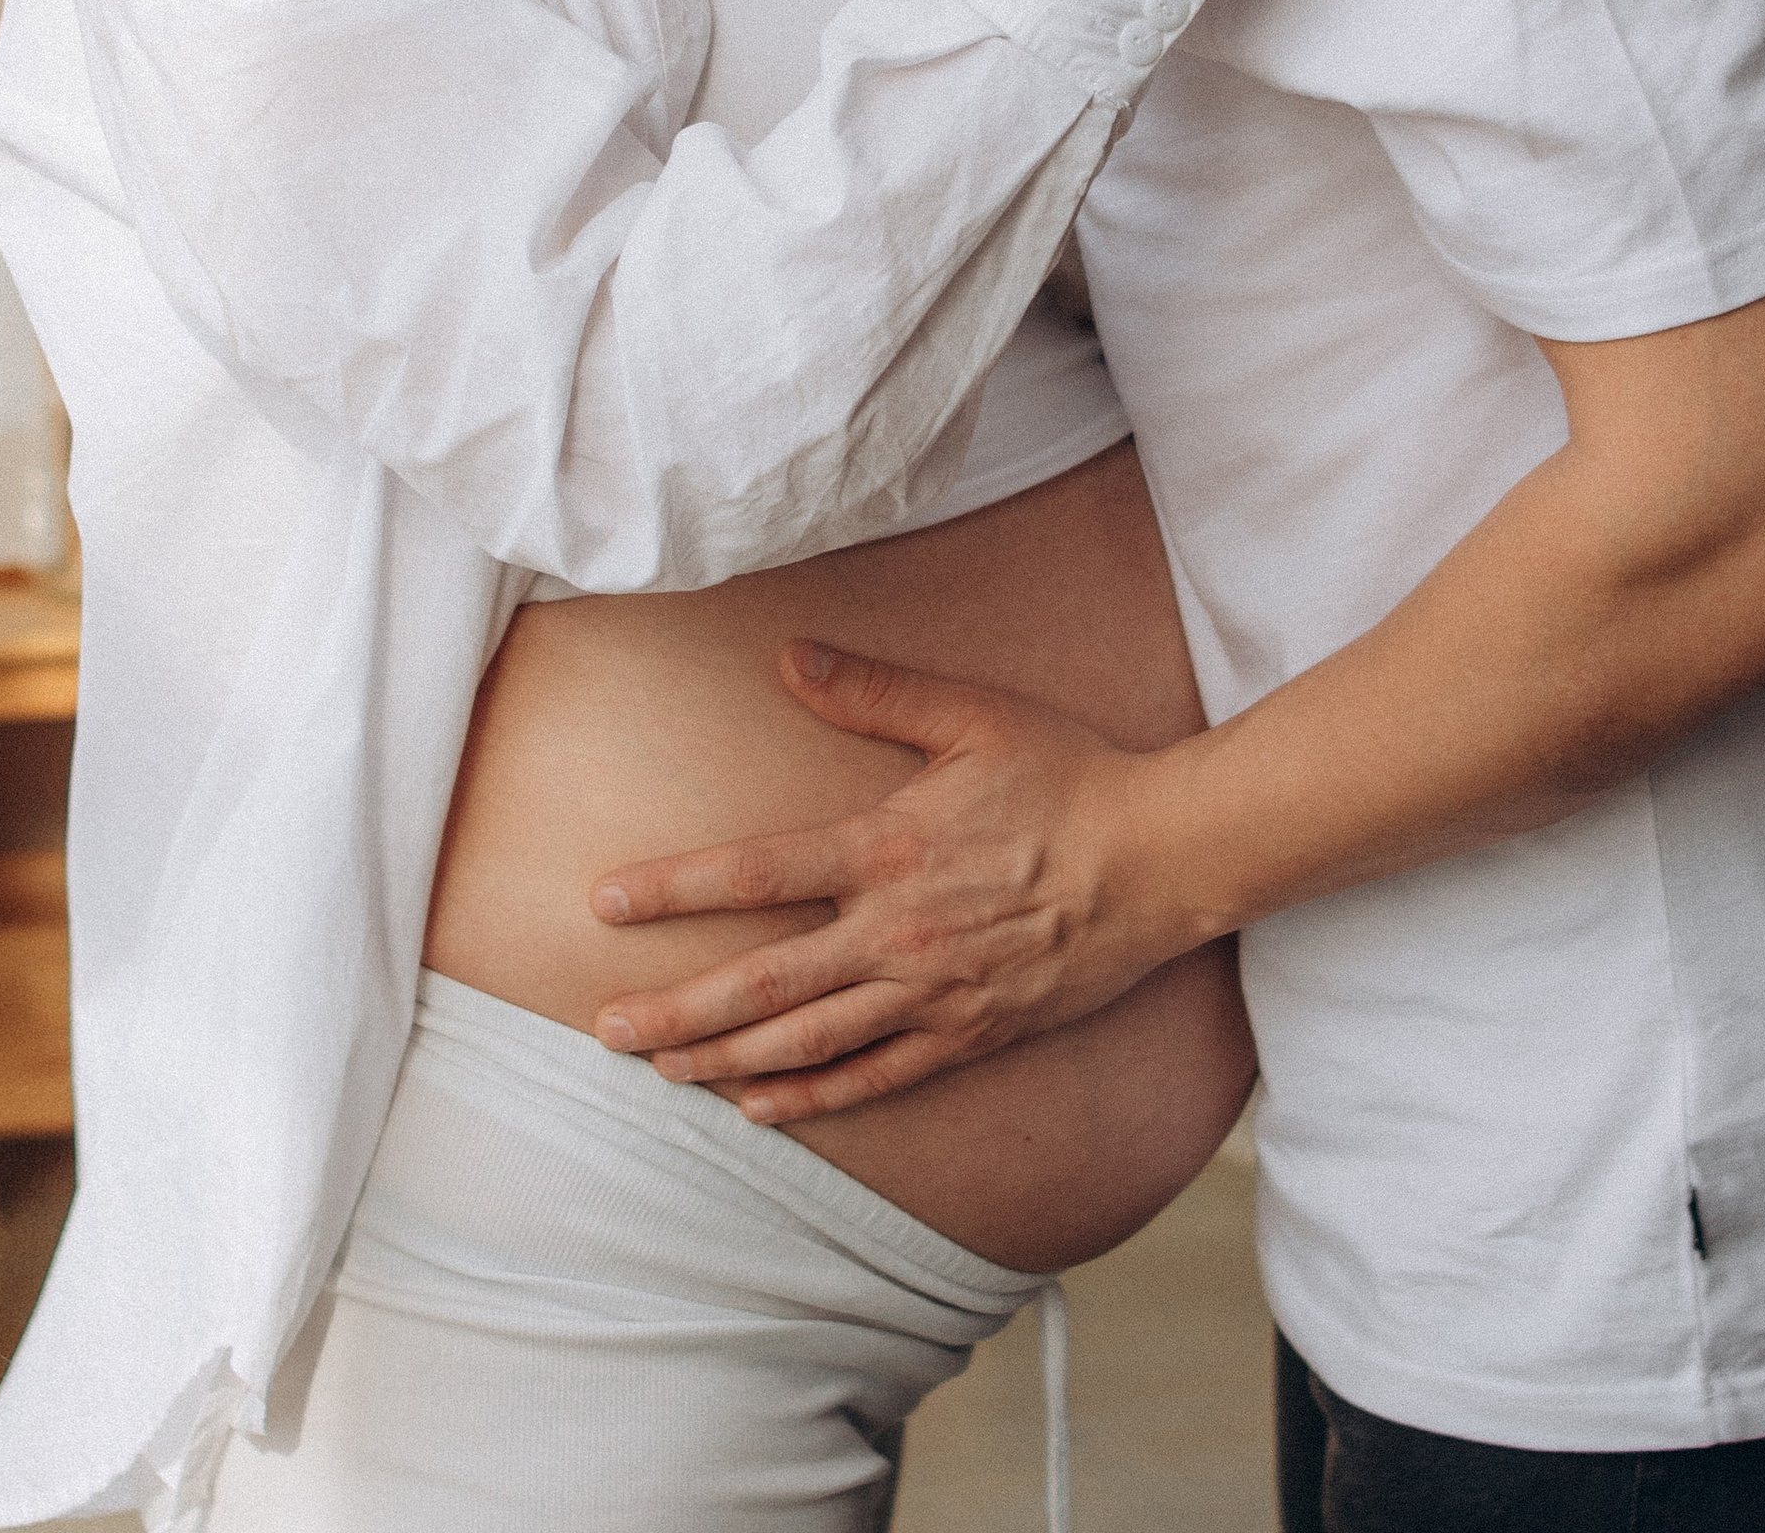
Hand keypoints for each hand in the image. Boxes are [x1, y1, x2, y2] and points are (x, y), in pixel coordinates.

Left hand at [588, 643, 1205, 1120]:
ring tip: (663, 1074)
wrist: (1161, 858)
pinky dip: (815, 1098)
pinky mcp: (970, 1034)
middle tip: (604, 1031)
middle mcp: (896, 933)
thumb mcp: (970, 715)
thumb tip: (788, 655)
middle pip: (762, 984)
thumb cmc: (1066, 775)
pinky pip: (877, 1077)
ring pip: (808, 1042)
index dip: (673, 888)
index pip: (754, 873)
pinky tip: (763, 1108)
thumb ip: (872, 692)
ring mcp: (932, 993)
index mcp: (887, 848)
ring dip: (727, 1063)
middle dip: (676, 1012)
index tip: (604, 902)